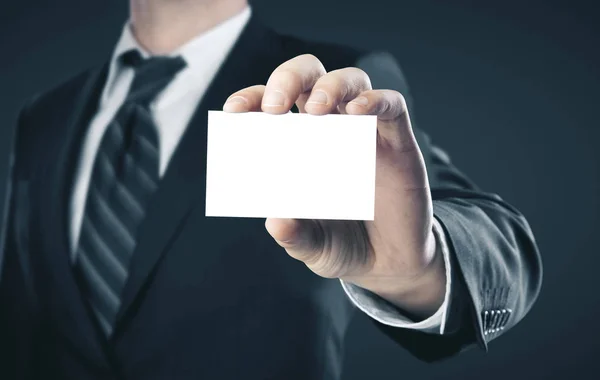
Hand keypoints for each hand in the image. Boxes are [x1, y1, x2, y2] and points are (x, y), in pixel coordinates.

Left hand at [222, 54, 444, 318]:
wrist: (389, 264)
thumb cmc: (343, 244)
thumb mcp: (313, 246)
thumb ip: (295, 236)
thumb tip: (276, 222)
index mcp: (298, 145)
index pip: (272, 105)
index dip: (252, 99)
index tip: (235, 111)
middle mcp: (330, 129)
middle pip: (309, 77)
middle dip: (289, 79)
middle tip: (275, 107)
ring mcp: (365, 132)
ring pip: (351, 81)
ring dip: (330, 86)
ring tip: (316, 109)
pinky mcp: (397, 141)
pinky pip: (392, 106)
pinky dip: (375, 100)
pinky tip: (358, 112)